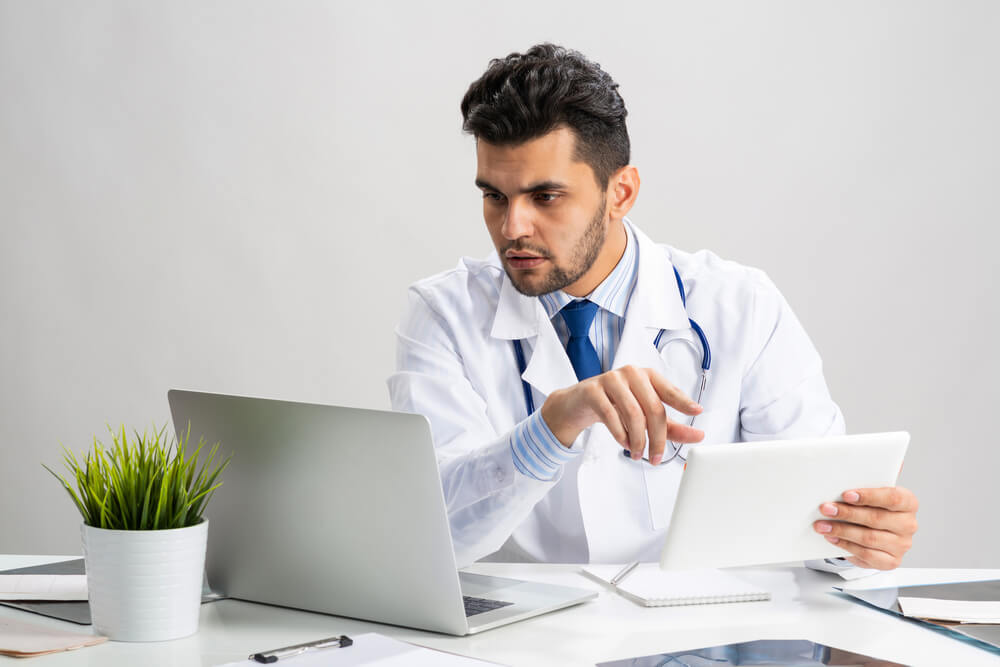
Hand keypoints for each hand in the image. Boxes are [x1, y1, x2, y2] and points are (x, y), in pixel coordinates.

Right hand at [540, 365, 703, 464]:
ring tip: (637, 453)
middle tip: (656, 456)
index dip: (683, 402)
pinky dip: (620, 433)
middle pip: (653, 407)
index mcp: (647, 376)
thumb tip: (697, 435)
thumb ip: (672, 427)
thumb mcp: (645, 416)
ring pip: (633, 413)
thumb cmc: (615, 406)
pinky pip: (610, 414)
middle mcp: (631, 373)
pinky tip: (623, 443)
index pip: (669, 390)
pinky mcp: (593, 390)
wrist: (578, 403)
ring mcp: (611, 379)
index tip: (697, 411)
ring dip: (637, 439)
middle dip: (657, 437)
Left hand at [813, 486, 918, 569]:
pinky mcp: (891, 561)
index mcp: (908, 503)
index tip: (846, 494)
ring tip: (822, 525)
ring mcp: (901, 545)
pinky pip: (866, 554)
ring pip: (869, 538)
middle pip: (876, 518)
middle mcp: (908, 524)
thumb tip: (838, 486)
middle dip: (847, 513)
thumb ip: (861, 490)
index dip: (869, 496)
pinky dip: (845, 545)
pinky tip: (832, 537)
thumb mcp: (870, 495)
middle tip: (826, 509)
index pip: (893, 498)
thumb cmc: (872, 508)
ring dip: (841, 530)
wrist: (875, 532)